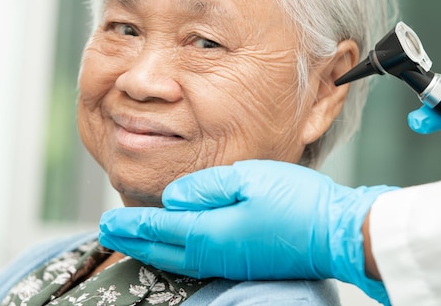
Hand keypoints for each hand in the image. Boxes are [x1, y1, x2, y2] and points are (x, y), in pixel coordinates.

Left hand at [99, 160, 395, 303]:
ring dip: (152, 250)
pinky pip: (197, 261)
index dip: (131, 226)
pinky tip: (178, 247)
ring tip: (135, 240)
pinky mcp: (245, 262)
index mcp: (213, 231)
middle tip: (107, 233)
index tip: (103, 223)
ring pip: (179, 259)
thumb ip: (207, 187)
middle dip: (133, 241)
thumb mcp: (250, 179)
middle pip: (164, 250)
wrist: (336, 233)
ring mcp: (231, 261)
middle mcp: (216, 253)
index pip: (160, 229)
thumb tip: (174, 196)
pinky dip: (176, 254)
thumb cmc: (298, 202)